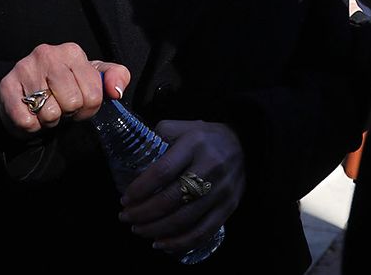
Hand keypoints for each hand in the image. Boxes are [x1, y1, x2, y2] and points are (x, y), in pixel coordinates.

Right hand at [0, 43, 130, 136]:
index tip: (78, 103)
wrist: (24, 92)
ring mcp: (24, 68)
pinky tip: (30, 114)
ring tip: (45, 109)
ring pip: (49, 114)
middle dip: (68, 114)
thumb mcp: (93, 78)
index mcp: (72, 52)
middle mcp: (47, 54)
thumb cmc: (65, 86)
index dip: (88, 108)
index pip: (94, 94)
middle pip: (72, 103)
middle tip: (60, 107)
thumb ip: (115, 77)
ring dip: (49, 121)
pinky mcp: (6, 86)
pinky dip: (31, 127)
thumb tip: (116, 91)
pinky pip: (27, 121)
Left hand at [119, 120, 244, 254]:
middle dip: (143, 213)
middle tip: (125, 217)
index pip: (163, 170)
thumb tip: (135, 155)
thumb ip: (159, 135)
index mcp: (195, 144)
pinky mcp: (229, 207)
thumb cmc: (206, 137)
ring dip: (156, 229)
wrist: (245, 144)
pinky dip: (180, 243)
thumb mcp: (183, 126)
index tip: (125, 198)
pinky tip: (162, 243)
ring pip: (184, 219)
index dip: (141, 188)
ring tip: (138, 229)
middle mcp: (210, 167)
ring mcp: (221, 190)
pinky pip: (203, 232)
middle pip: (171, 198)